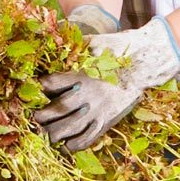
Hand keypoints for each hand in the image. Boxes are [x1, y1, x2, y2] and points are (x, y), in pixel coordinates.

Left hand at [34, 18, 179, 150]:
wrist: (145, 64)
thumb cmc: (118, 50)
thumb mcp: (95, 43)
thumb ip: (75, 46)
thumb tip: (55, 36)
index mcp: (81, 73)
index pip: (51, 84)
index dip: (39, 88)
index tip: (34, 91)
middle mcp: (87, 94)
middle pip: (57, 109)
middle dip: (42, 116)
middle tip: (34, 118)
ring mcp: (97, 110)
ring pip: (69, 128)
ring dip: (53, 133)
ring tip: (46, 134)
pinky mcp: (106, 121)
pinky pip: (87, 138)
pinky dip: (74, 144)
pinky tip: (65, 145)